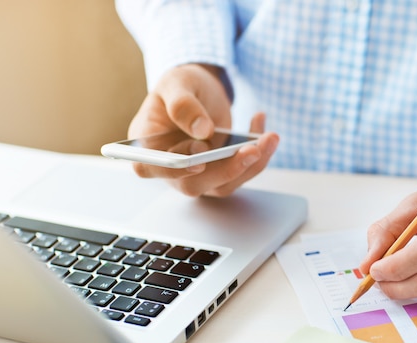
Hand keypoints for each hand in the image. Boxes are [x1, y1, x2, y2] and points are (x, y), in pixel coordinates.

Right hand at [127, 63, 278, 196]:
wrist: (199, 90)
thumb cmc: (181, 87)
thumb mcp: (178, 83)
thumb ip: (183, 104)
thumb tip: (201, 131)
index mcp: (147, 145)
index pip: (149, 167)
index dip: (171, 170)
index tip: (198, 161)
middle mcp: (170, 167)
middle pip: (193, 184)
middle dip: (226, 169)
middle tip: (252, 150)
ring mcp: (197, 174)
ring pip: (224, 184)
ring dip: (251, 165)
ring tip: (269, 138)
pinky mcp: (220, 172)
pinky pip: (242, 172)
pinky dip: (259, 154)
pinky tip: (264, 130)